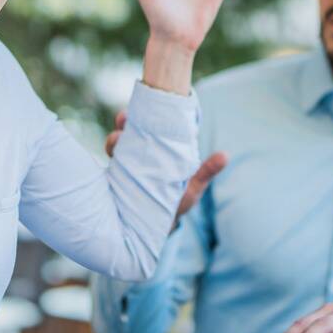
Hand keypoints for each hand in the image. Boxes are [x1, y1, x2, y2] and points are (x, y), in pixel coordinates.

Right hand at [105, 109, 226, 222]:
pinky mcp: (116, 179)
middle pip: (129, 130)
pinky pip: (108, 167)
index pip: (150, 126)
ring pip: (115, 145)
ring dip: (114, 140)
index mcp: (158, 149)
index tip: (145, 107)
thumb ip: (205, 172)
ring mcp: (126, 165)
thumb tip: (224, 155)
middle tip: (124, 118)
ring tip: (116, 143)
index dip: (145, 114)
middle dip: (124, 122)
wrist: (158, 225)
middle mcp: (141, 153)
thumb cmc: (177, 201)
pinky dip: (108, 161)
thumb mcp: (192, 187)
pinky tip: (107, 164)